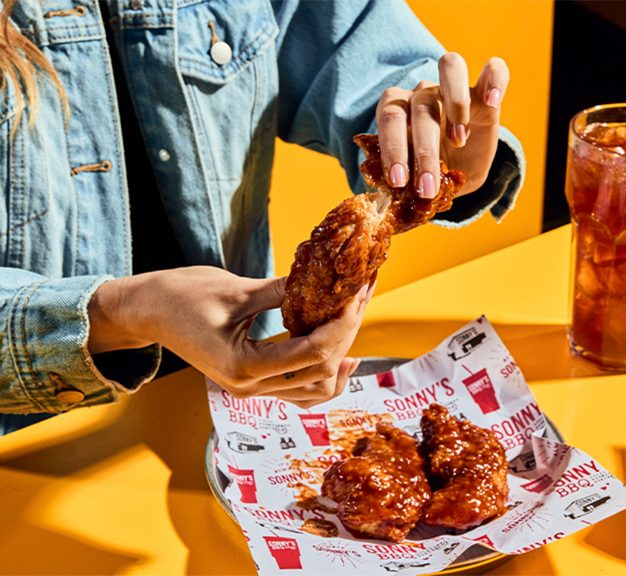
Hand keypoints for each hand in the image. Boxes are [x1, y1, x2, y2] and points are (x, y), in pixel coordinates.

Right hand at [88, 266, 370, 406]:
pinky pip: (299, 390)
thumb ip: (283, 291)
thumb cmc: (181, 296)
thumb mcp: (236, 288)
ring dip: (340, 358)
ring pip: (315, 389)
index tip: (358, 296)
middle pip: (320, 371)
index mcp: (242, 366)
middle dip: (347, 334)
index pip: (312, 351)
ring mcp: (251, 390)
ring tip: (354, 323)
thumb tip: (328, 281)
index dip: (342, 323)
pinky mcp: (253, 382)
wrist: (148, 311)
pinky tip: (341, 354)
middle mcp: (249, 387)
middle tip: (363, 298)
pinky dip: (323, 374)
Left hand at [376, 53, 509, 196]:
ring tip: (460, 140)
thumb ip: (401, 185)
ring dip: (454, 103)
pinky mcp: (486, 92)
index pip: (390, 117)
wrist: (458, 172)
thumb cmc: (428, 173)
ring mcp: (453, 88)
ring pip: (450, 66)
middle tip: (428, 185)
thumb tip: (386, 201)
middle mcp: (423, 93)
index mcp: (398, 110)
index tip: (398, 181)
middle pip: (420, 105)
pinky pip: (494, 70)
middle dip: (424, 150)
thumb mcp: (414, 183)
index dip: (392, 148)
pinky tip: (493, 101)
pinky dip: (495, 79)